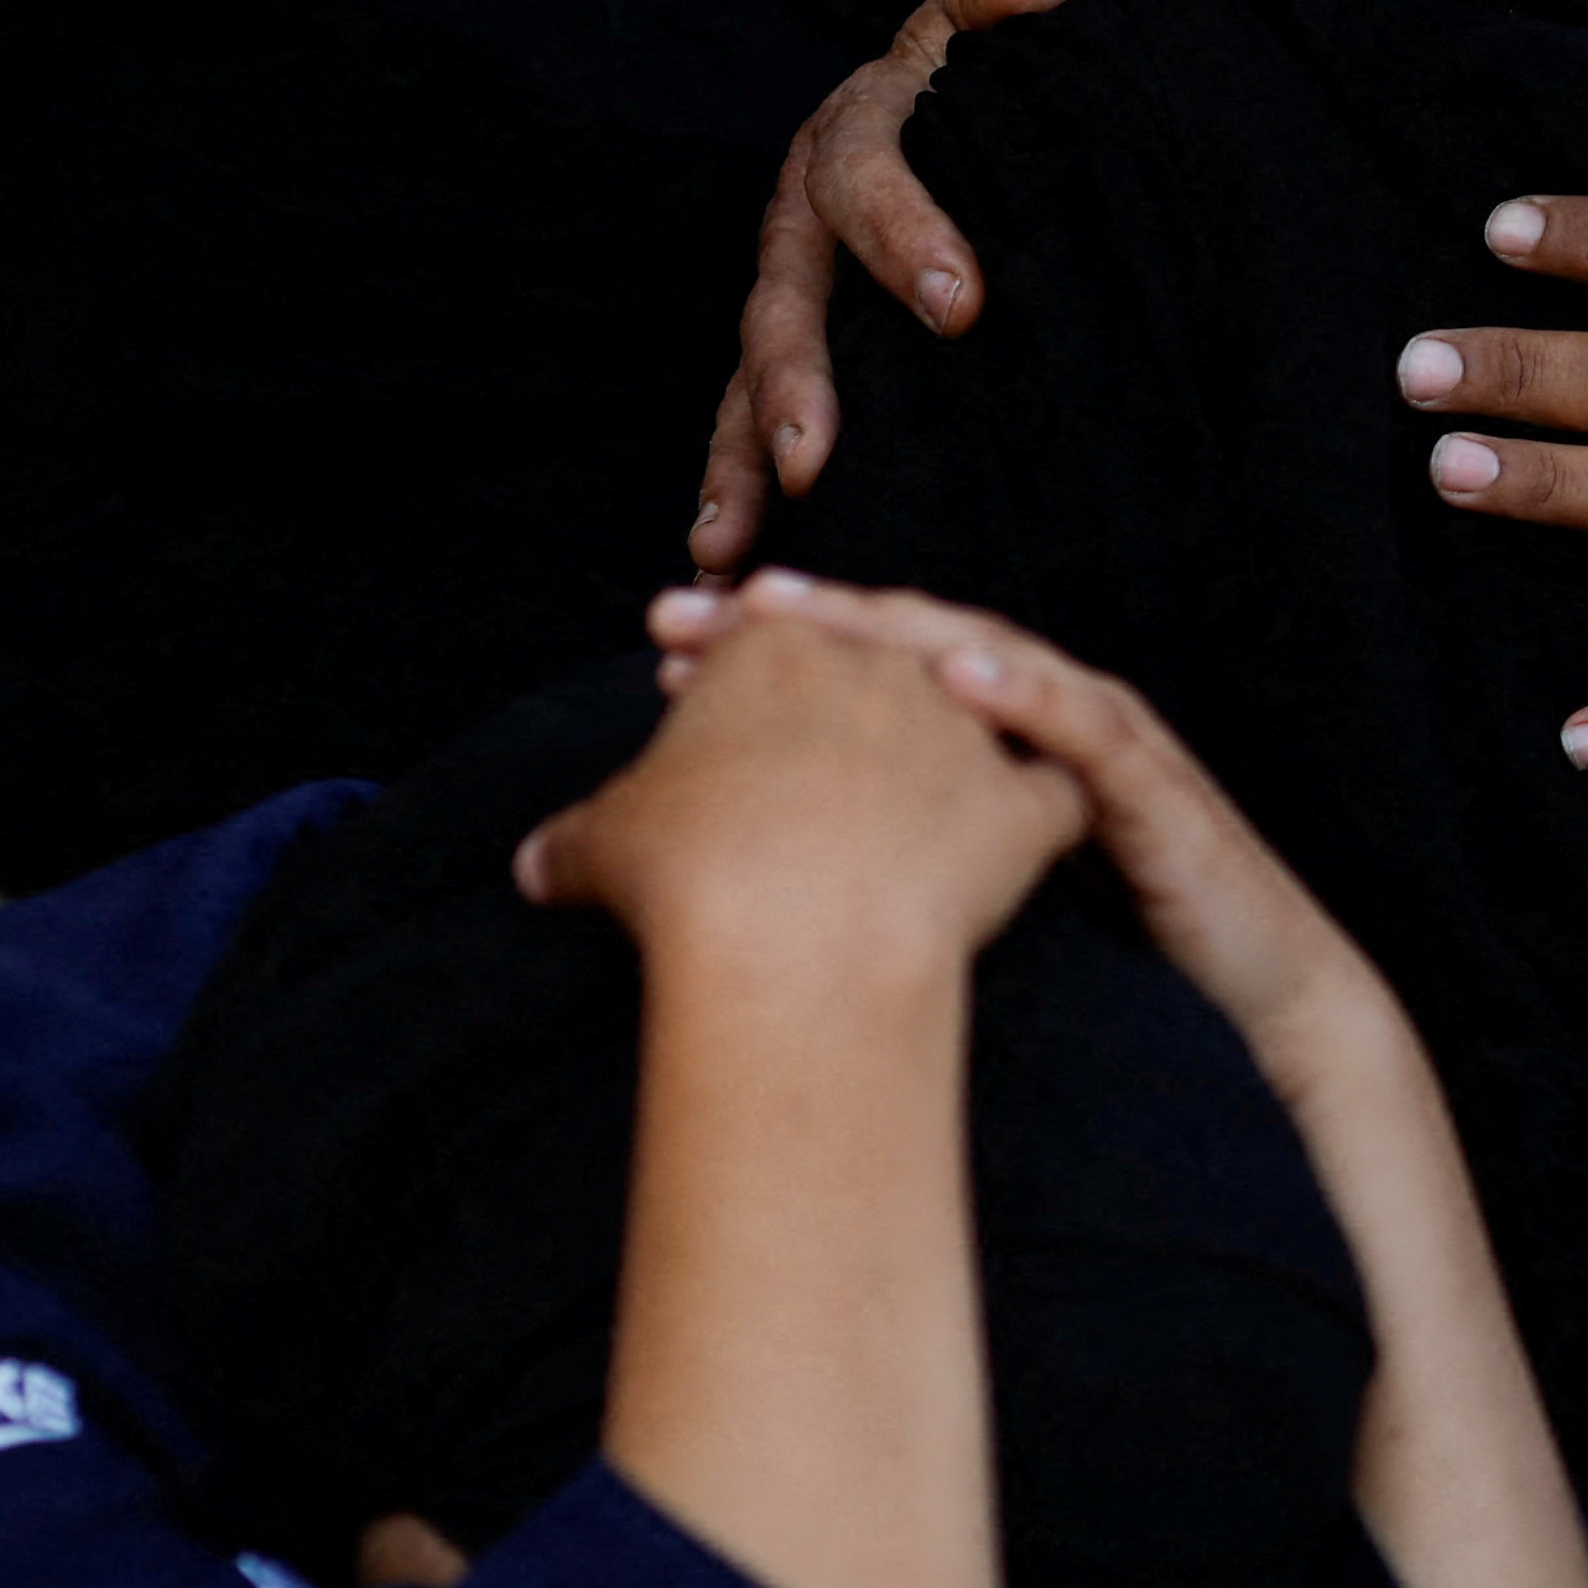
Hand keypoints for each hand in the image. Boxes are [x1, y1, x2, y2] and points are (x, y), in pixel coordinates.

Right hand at [518, 600, 1087, 985]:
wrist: (792, 937)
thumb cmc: (688, 875)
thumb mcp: (604, 842)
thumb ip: (577, 836)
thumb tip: (536, 864)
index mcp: (779, 651)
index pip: (764, 651)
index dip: (740, 687)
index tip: (719, 717)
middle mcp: (884, 669)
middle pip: (872, 684)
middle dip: (847, 721)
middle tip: (825, 769)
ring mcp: (965, 731)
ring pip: (969, 727)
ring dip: (954, 757)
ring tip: (935, 800)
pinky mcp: (1022, 806)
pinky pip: (1052, 802)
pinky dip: (1047, 817)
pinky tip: (1038, 839)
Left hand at [661, 571, 1391, 1056]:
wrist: (1245, 987)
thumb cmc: (1109, 938)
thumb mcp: (975, 891)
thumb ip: (897, 861)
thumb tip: (755, 877)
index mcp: (984, 738)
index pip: (865, 674)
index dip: (765, 654)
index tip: (663, 645)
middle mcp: (1034, 711)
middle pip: (902, 643)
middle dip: (794, 619)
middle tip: (684, 609)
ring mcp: (1091, 734)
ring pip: (983, 653)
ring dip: (888, 628)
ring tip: (797, 609)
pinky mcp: (1145, 782)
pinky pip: (1081, 723)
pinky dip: (1024, 689)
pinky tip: (958, 672)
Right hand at [695, 0, 1072, 571]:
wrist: (943, 104)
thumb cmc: (984, 77)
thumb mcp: (990, 22)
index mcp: (855, 135)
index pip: (871, 180)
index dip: (908, 236)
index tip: (964, 306)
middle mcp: (799, 220)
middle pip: (784, 303)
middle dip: (796, 383)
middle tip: (814, 457)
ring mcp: (784, 293)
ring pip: (744, 382)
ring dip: (735, 463)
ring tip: (728, 545)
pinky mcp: (787, 357)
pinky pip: (745, 430)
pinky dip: (732, 496)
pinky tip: (725, 568)